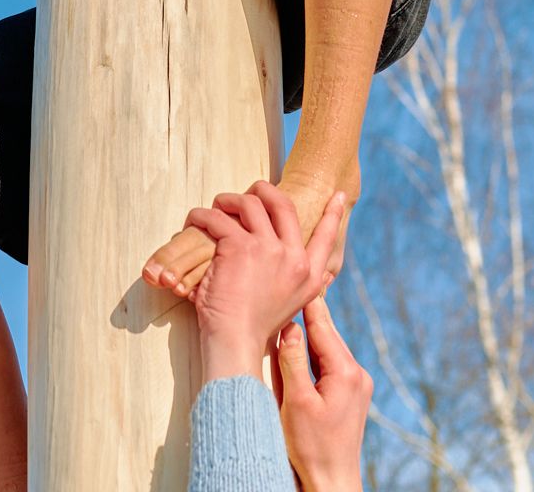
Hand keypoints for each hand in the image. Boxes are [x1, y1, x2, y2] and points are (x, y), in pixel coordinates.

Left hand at [187, 182, 345, 379]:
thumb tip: (309, 269)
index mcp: (308, 275)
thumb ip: (298, 283)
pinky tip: (195, 221)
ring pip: (249, 203)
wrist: (235, 343)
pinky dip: (202, 216)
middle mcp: (293, 258)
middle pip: (282, 205)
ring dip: (228, 200)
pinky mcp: (239, 246)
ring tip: (215, 207)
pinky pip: (217, 218)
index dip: (333, 215)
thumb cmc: (253, 328)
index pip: (327, 237)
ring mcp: (268, 249)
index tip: (338, 196)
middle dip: (263, 190)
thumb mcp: (289, 304)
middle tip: (250, 191)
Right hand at [274, 297, 373, 491]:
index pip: (322, 327)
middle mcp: (357, 374)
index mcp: (345, 372)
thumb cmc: (311, 446)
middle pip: (327, 335)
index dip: (308, 302)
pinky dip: (316, 351)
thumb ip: (292, 360)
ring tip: (294, 308)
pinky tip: (302, 344)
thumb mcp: (295, 401)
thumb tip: (290, 325)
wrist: (332, 481)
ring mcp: (358, 385)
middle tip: (296, 282)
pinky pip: (332, 363)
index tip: (299, 274)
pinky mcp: (352, 395)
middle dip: (309, 313)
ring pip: (329, 348)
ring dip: (311, 333)